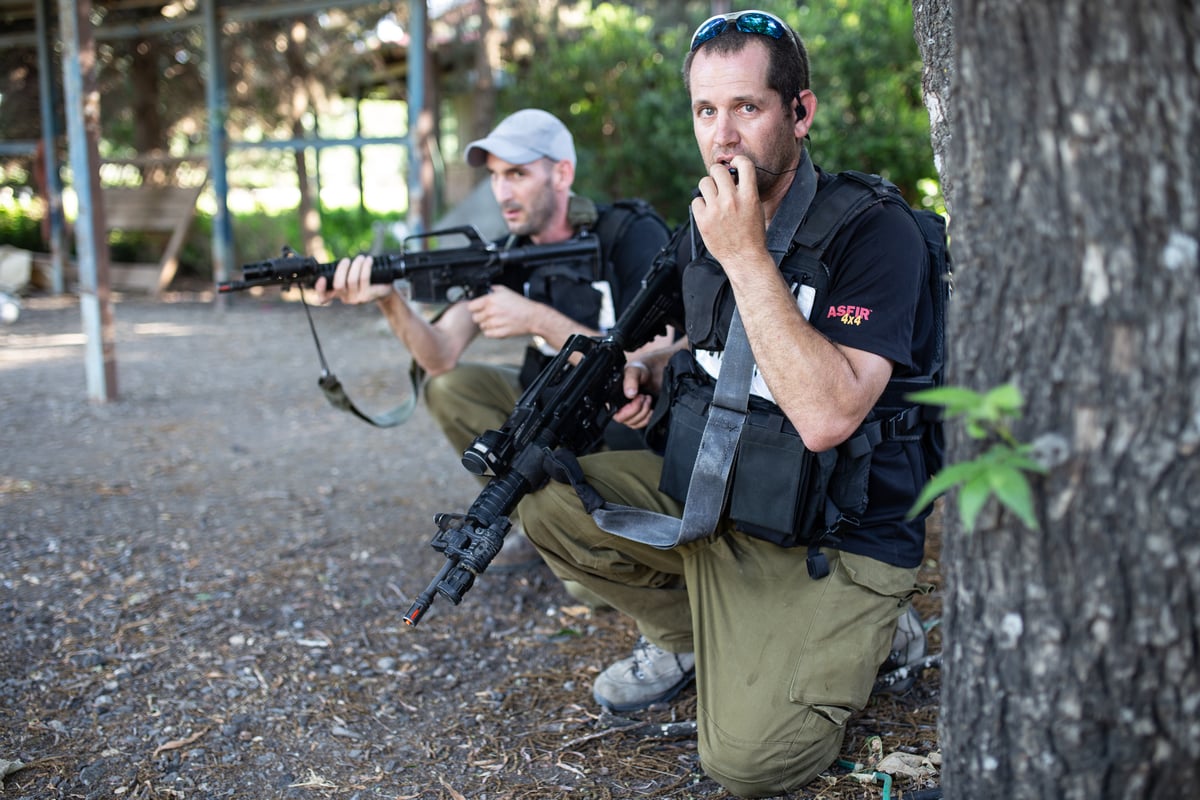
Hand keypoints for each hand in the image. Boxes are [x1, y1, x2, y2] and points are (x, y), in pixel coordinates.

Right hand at [312, 254, 393, 304]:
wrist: (383, 290)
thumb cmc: (365, 281)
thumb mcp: (351, 277)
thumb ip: (342, 273)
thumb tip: (340, 263)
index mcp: (338, 294)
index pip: (324, 297)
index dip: (320, 289)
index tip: (322, 278)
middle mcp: (346, 298)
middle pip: (338, 284)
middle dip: (342, 269)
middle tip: (347, 260)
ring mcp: (357, 299)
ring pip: (352, 280)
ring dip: (356, 265)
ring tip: (361, 257)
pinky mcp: (368, 295)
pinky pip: (364, 278)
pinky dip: (365, 266)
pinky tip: (369, 260)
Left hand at [467, 285, 536, 337]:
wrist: (532, 316)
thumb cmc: (520, 304)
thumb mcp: (506, 291)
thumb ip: (493, 289)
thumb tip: (487, 289)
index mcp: (490, 300)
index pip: (471, 307)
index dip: (475, 307)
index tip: (478, 308)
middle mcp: (490, 312)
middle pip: (475, 318)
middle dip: (481, 316)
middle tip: (489, 315)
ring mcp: (494, 323)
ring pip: (481, 326)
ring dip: (487, 324)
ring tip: (496, 320)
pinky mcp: (499, 333)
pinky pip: (487, 334)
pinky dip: (491, 332)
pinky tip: (498, 326)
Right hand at [611, 361, 653, 428]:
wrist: (654, 372)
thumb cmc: (640, 370)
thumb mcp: (634, 370)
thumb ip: (630, 380)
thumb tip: (629, 393)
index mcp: (612, 396)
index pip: (612, 411)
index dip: (625, 409)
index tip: (636, 398)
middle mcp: (618, 406)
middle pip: (623, 420)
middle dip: (637, 409)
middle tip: (643, 396)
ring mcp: (629, 413)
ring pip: (633, 423)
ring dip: (643, 413)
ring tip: (647, 398)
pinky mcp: (638, 416)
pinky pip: (640, 424)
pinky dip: (648, 417)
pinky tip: (650, 407)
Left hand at [691, 154, 766, 269]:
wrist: (744, 258)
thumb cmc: (752, 234)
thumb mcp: (756, 208)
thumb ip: (745, 190)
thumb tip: (731, 175)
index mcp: (749, 196)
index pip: (744, 164)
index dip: (738, 161)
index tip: (735, 165)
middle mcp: (731, 200)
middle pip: (717, 170)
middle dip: (718, 174)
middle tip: (719, 182)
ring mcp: (716, 210)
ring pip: (704, 183)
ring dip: (708, 188)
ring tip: (714, 198)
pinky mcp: (703, 220)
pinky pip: (696, 201)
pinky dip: (701, 205)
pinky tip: (709, 213)